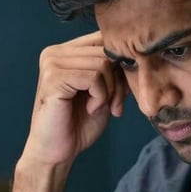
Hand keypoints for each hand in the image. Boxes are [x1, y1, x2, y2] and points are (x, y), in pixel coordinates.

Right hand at [21, 32, 127, 166]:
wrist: (56, 152)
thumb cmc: (78, 124)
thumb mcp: (105, 93)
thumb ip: (116, 72)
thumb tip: (138, 57)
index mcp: (65, 51)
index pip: (103, 39)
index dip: (120, 64)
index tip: (119, 92)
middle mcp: (55, 52)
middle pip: (105, 50)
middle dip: (117, 80)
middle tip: (113, 105)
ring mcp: (52, 63)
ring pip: (102, 63)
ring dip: (109, 91)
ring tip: (97, 108)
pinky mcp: (54, 77)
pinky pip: (94, 76)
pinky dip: (100, 96)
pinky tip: (89, 109)